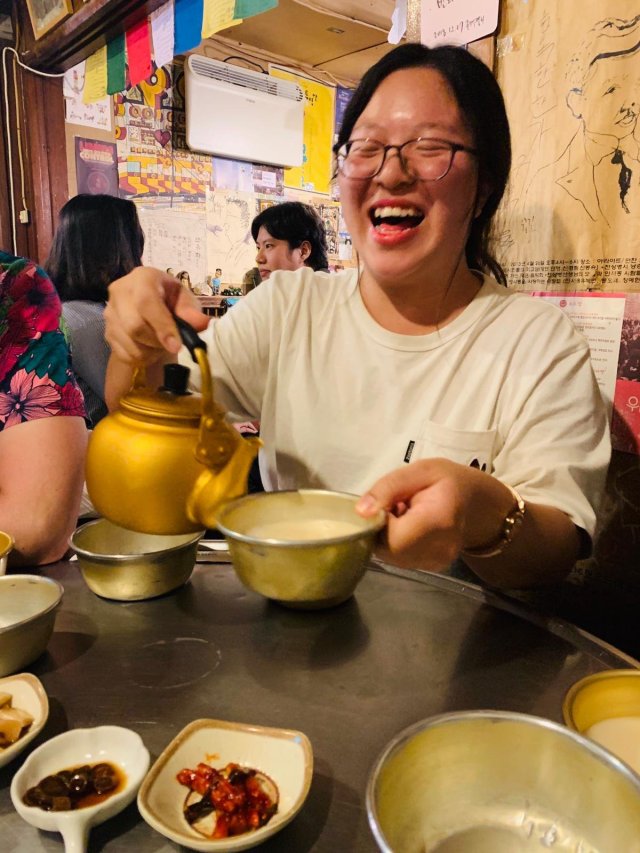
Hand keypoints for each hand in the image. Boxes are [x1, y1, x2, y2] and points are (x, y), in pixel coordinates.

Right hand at [105, 267, 209, 364]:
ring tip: (160, 344)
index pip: (146, 303)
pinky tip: (148, 348)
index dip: (162, 326)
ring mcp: (110, 313)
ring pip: (130, 344)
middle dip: (157, 342)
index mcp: (142, 278)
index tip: (176, 346)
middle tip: (171, 344)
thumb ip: (192, 311)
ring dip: (151, 352)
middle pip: (134, 326)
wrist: (149, 303)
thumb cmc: (169, 298)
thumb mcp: (184, 299)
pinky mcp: (107, 332)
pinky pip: (124, 354)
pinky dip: (141, 358)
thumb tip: (201, 323)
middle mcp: (120, 292)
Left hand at [356, 458, 509, 571]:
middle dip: (382, 529)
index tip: (388, 503)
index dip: (380, 522)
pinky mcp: (433, 568)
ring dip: (389, 536)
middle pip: (389, 550)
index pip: (393, 537)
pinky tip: (409, 527)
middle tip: (396, 507)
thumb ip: (387, 488)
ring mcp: (437, 563)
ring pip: (392, 556)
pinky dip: (397, 543)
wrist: (475, 502)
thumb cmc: (446, 481)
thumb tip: (361, 512)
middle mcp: (440, 549)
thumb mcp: (418, 471)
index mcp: (438, 521)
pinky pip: (401, 558)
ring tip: (404, 515)